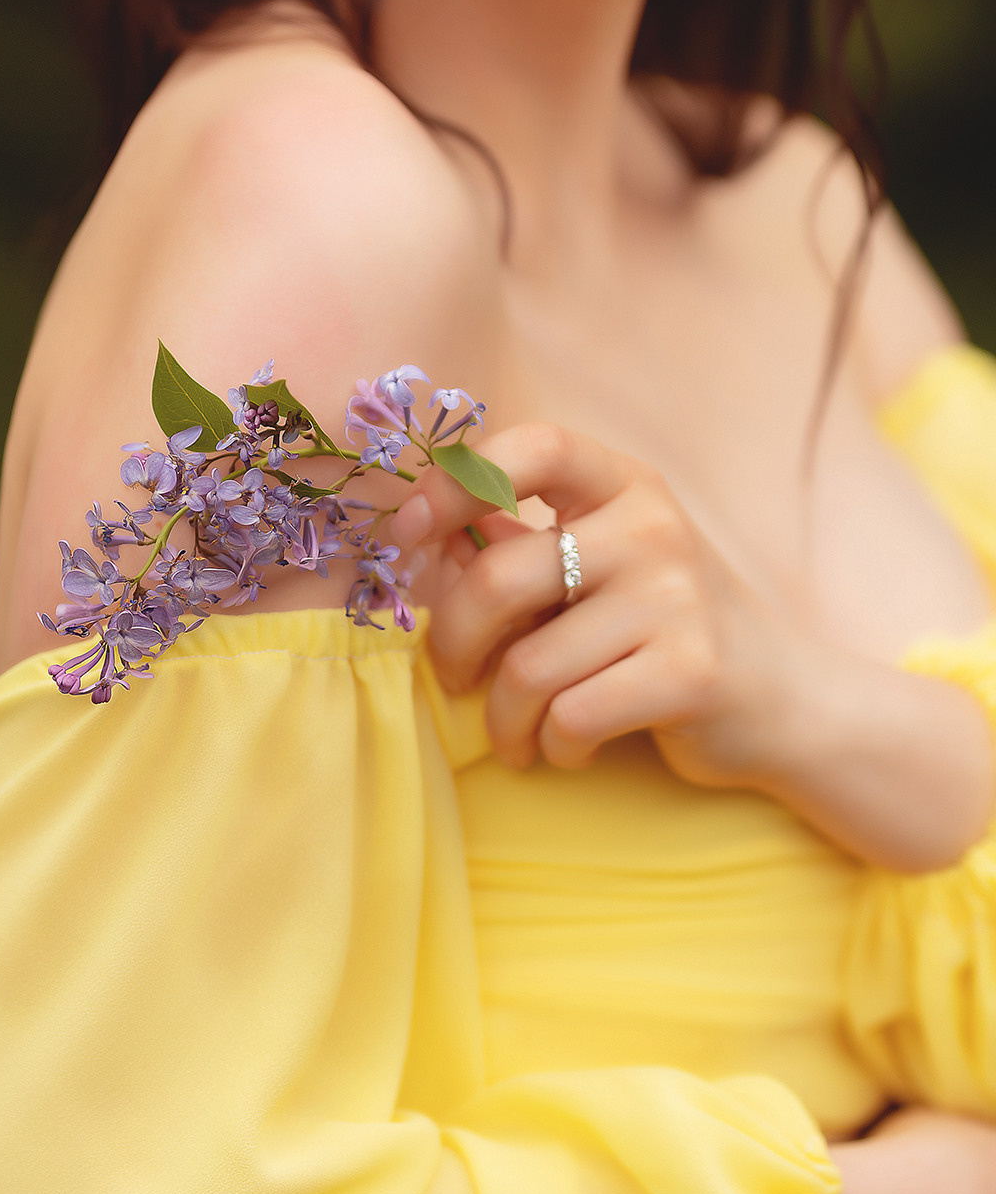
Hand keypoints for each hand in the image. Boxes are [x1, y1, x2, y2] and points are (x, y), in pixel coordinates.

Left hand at [391, 422, 801, 780]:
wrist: (783, 701)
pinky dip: (553, 747)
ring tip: (518, 733)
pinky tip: (570, 747)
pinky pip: (570, 716)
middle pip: (499, 578)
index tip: (409, 532)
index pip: (534, 446)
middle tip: (455, 678)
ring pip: (527, 667)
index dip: (455, 482)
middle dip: (454, 643)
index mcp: (626, 486)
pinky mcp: (690, 671)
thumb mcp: (601, 570)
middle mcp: (654, 528)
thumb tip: (423, 534)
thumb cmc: (664, 631)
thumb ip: (522, 546)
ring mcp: (677, 597)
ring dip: (504, 718)